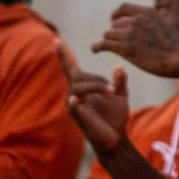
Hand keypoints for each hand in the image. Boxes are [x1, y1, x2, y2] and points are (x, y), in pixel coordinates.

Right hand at [56, 39, 129, 154]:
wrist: (117, 138)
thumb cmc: (115, 117)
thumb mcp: (121, 95)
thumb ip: (120, 81)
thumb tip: (118, 67)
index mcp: (84, 88)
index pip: (70, 67)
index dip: (64, 54)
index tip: (57, 40)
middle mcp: (75, 95)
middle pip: (79, 76)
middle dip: (98, 79)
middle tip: (114, 88)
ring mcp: (75, 107)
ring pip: (79, 87)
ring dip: (97, 86)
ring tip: (112, 92)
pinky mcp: (79, 118)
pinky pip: (74, 108)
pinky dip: (75, 102)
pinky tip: (75, 100)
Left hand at [93, 3, 178, 78]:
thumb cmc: (175, 45)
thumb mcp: (163, 25)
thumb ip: (148, 22)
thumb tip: (137, 25)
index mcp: (146, 12)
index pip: (123, 8)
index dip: (116, 15)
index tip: (114, 21)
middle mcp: (137, 20)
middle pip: (115, 25)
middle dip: (115, 33)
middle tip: (117, 43)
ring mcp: (130, 34)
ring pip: (109, 35)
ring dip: (110, 42)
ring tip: (111, 49)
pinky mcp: (125, 49)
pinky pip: (103, 45)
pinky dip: (97, 47)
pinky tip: (95, 50)